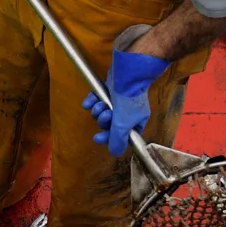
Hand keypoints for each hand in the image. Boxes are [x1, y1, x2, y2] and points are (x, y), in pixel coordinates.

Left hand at [82, 28, 169, 156]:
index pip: (121, 136)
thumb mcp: (123, 124)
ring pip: (101, 112)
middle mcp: (127, 112)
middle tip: (105, 114)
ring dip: (97, 110)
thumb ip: (118, 139)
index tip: (97, 137)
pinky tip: (89, 101)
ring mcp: (117, 100)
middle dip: (103, 120)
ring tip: (100, 104)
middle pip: (108, 124)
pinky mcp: (109, 89)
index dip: (108, 137)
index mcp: (136, 122)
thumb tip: (115, 153)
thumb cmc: (129, 98)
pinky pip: (96, 100)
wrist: (127, 73)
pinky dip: (91, 101)